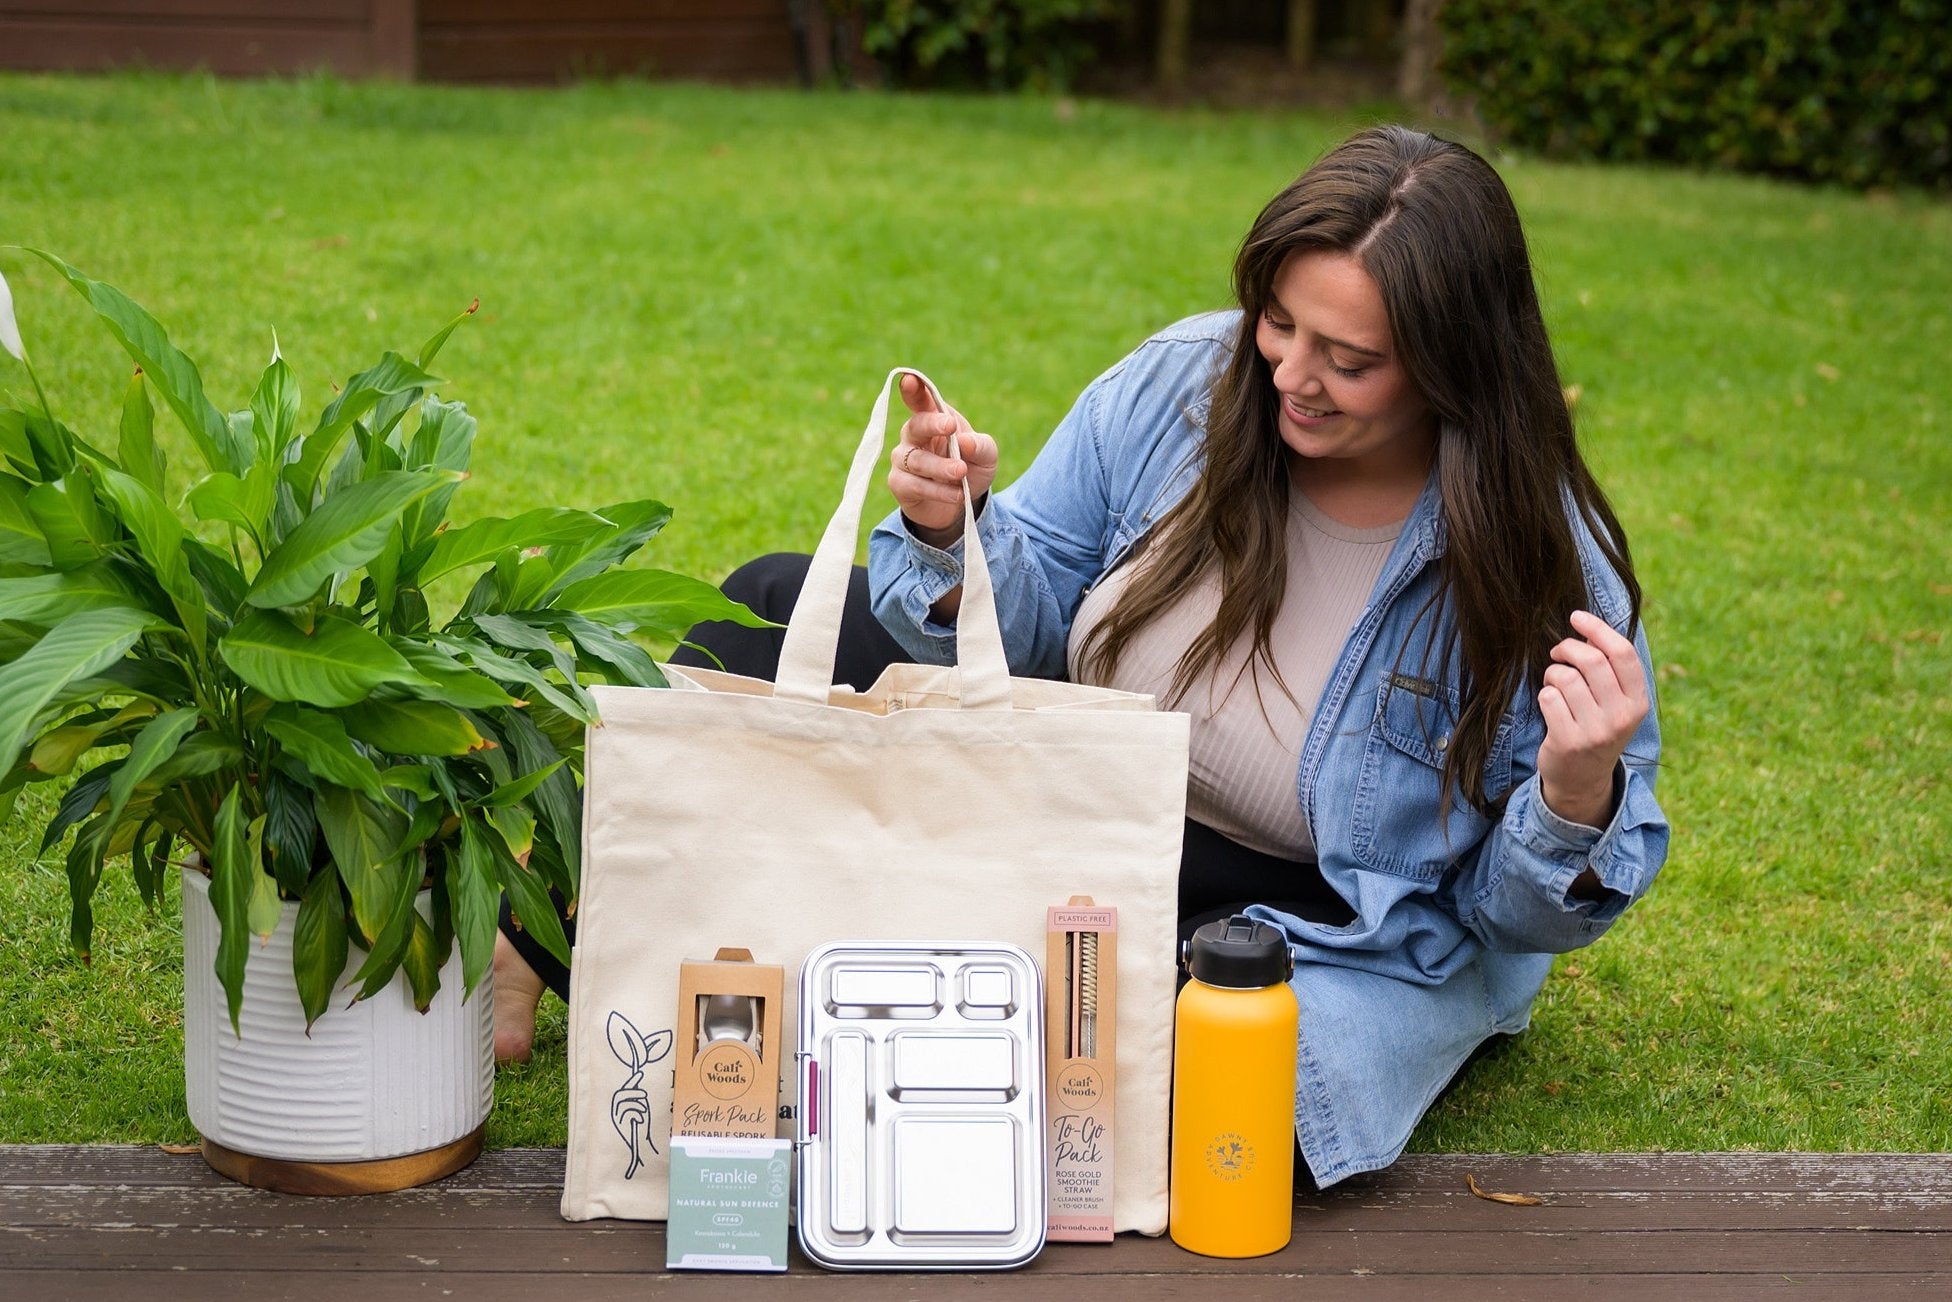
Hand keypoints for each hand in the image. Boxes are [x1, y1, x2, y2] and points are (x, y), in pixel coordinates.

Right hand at [888, 373, 998, 545]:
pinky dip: (937, 490)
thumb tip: (964, 441)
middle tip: (951, 427)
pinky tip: (957, 494)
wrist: (959, 505)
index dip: (914, 389)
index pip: (920, 399)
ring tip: (961, 472)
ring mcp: (903, 459)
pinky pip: (914, 485)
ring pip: (916, 460)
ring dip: (940, 467)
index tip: (910, 380)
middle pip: (916, 425)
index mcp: (933, 419)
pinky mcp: (899, 484)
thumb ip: (980, 445)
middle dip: (933, 425)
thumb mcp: (987, 457)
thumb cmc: (970, 469)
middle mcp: (913, 435)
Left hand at [1536, 610, 1647, 827]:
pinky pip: (1548, 698)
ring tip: (1554, 683)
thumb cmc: (1596, 727)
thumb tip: (1589, 627)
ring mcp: (1596, 731)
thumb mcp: (1615, 703)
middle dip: (1567, 648)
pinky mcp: (1568, 741)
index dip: (1597, 629)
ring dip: (1552, 673)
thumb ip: (1610, 669)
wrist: (1581, 779)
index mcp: (1638, 702)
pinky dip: (1544, 695)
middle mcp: (1622, 717)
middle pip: (1591, 660)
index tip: (1575, 617)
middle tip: (1558, 653)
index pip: (1622, 653)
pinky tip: (1550, 706)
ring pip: (1565, 677)